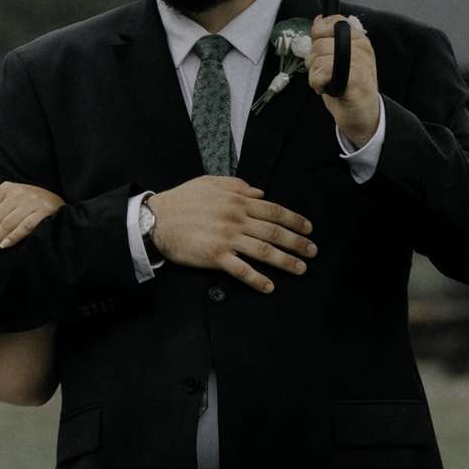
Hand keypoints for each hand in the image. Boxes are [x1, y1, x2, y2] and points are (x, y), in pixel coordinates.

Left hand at [0, 182, 64, 260]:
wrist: (56, 202)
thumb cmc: (25, 206)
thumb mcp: (2, 208)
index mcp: (4, 190)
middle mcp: (17, 193)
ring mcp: (32, 201)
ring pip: (7, 223)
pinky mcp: (44, 210)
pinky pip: (27, 224)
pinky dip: (15, 235)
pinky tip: (4, 246)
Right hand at [147, 175, 314, 292]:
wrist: (156, 219)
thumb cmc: (181, 200)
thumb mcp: (210, 182)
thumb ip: (237, 186)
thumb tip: (260, 192)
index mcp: (237, 200)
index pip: (274, 210)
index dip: (294, 220)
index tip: (308, 229)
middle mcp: (235, 219)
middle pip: (274, 231)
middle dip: (297, 242)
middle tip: (312, 252)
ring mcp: (226, 238)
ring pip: (263, 250)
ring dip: (285, 261)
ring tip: (300, 269)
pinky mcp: (214, 256)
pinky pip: (241, 269)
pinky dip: (257, 279)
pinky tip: (269, 286)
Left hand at [308, 14, 379, 148]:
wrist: (363, 115)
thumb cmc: (349, 88)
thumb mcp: (339, 58)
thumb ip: (329, 40)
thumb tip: (317, 21)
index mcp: (358, 39)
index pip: (333, 20)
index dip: (318, 34)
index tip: (320, 50)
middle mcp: (360, 47)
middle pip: (319, 42)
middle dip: (313, 60)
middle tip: (323, 73)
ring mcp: (359, 61)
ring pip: (318, 57)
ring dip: (314, 75)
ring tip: (326, 82)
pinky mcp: (355, 77)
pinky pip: (323, 71)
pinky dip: (318, 83)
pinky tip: (327, 89)